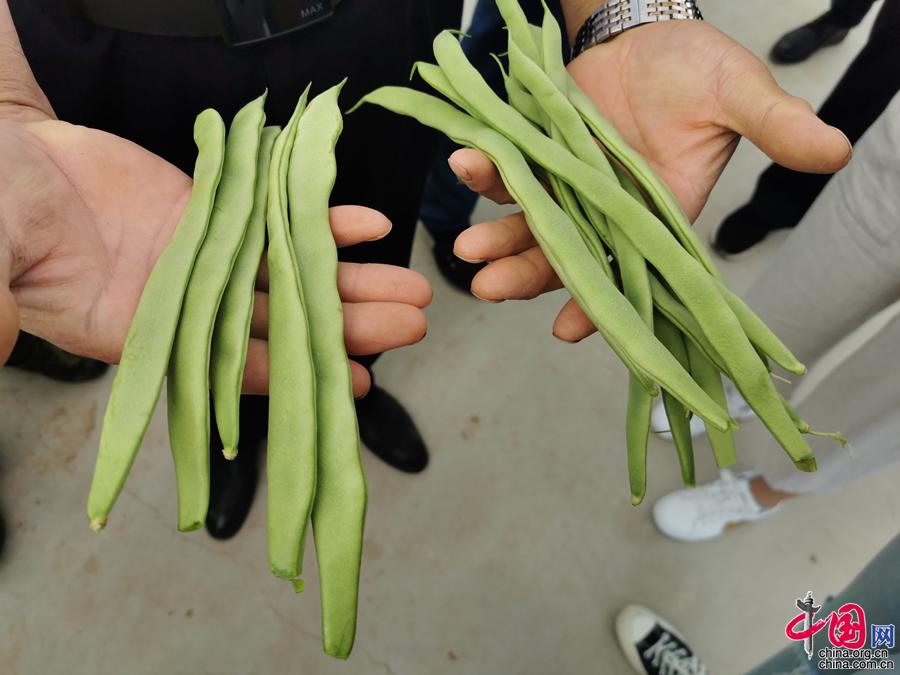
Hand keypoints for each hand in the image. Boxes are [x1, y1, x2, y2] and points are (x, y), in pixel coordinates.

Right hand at [0, 118, 429, 396]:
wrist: (15, 157)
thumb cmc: (0, 207)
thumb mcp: (0, 256)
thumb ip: (1, 300)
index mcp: (145, 333)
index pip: (231, 365)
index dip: (294, 377)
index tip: (353, 386)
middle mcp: (190, 304)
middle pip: (282, 323)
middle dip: (346, 327)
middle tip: (412, 328)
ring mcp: (211, 257)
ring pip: (293, 274)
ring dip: (353, 281)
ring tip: (413, 291)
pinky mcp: (220, 214)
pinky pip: (280, 218)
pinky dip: (323, 220)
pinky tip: (369, 226)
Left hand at [449, 20, 851, 340]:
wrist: (645, 33)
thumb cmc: (695, 68)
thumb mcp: (737, 92)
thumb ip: (775, 124)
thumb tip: (833, 150)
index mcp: (660, 213)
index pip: (633, 270)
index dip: (604, 302)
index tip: (568, 329)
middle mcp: (610, 213)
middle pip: (570, 257)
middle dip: (530, 274)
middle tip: (488, 286)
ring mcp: (572, 189)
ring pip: (533, 226)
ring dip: (499, 238)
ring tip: (466, 247)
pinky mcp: (542, 159)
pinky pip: (512, 176)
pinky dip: (489, 176)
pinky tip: (466, 168)